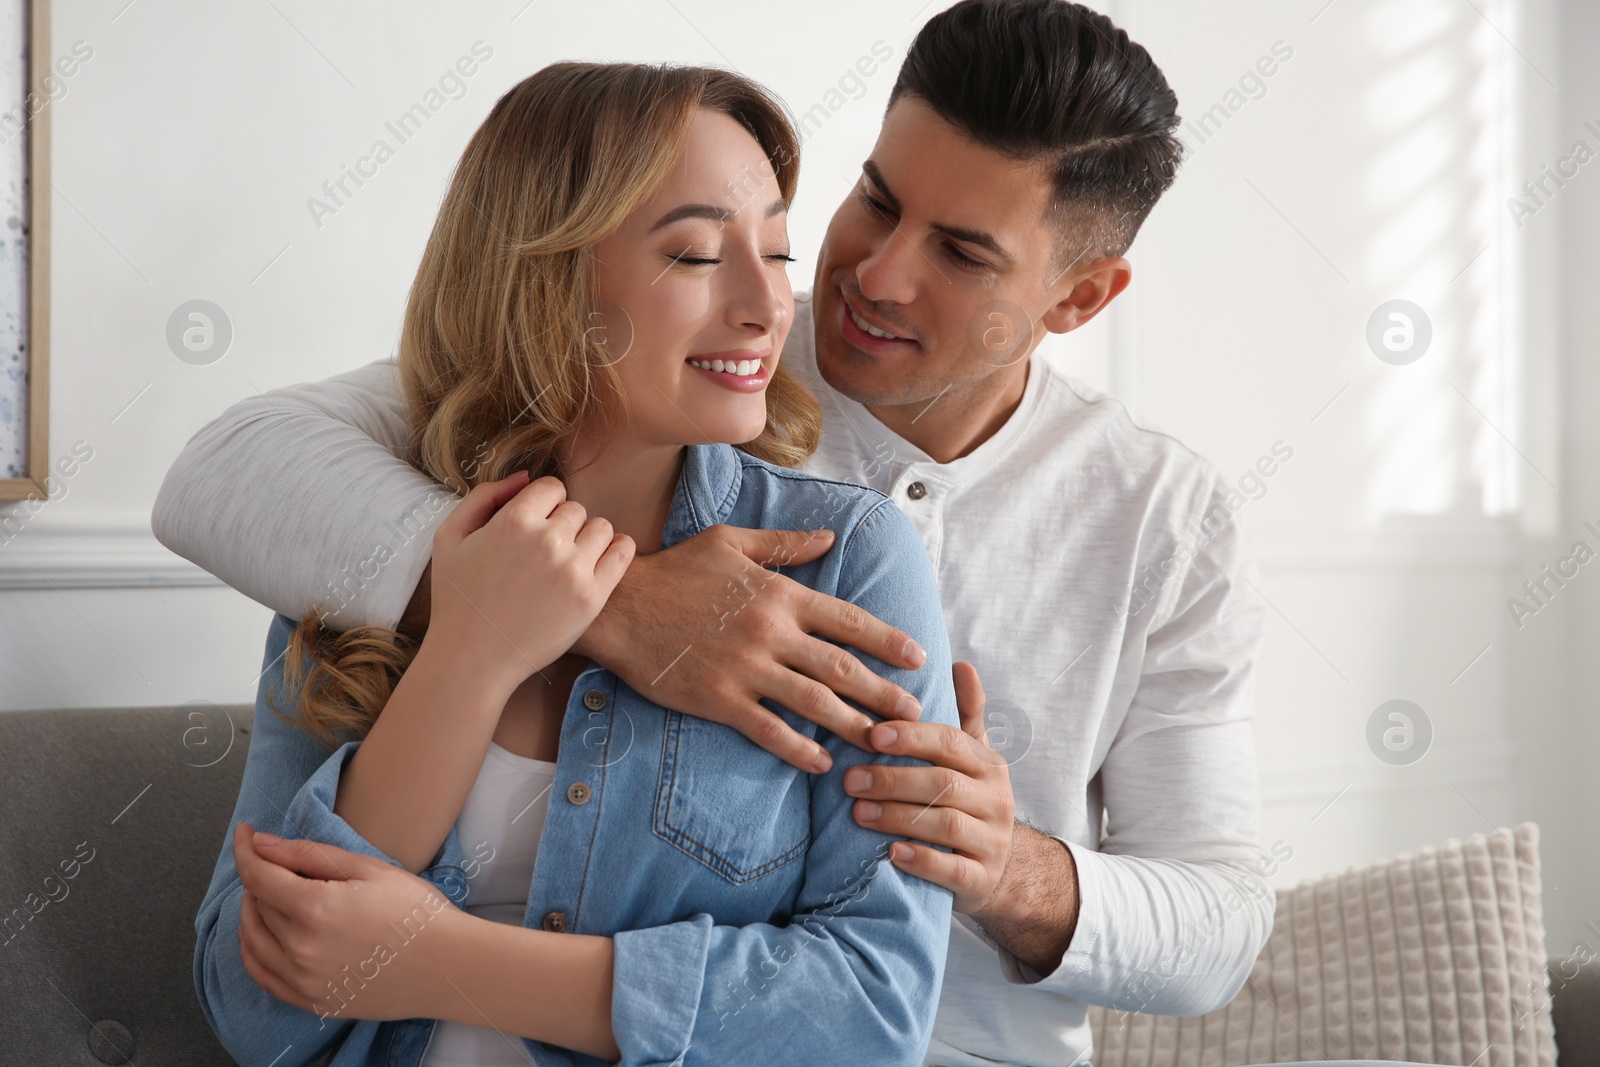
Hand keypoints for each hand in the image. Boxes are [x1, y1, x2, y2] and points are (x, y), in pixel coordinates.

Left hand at [232, 821, 463, 1022]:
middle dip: (260, 875)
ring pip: (252, 939)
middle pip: (257, 904)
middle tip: (277, 860)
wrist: (448, 965)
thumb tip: (263, 844)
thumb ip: (309, 855)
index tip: (245, 832)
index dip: (246, 848)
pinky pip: (262, 975)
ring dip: (251, 911)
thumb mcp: (368, 868)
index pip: (258, 874)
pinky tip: (260, 934)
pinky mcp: (311, 1001)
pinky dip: (252, 951)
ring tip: (267, 893)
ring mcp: (303, 980)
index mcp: (315, 909)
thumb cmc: (416, 912)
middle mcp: (300, 949)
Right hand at [429, 471, 633, 693]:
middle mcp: (547, 540)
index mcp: (513, 521)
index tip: (535, 526)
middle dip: (562, 525)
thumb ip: (483, 497)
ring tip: (569, 560)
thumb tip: (524, 477)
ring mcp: (573, 569)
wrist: (472, 659)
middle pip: (576, 509)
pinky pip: (623, 553)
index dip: (543, 505)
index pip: (552, 488)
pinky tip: (598, 562)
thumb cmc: (458, 599)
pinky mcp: (592, 597)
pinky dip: (616, 551)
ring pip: (602, 528)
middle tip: (546, 552)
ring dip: (588, 539)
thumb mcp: (450, 537)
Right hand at [576, 523, 927, 771]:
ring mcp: (745, 668)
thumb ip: (785, 544)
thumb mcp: (732, 543)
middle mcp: (770, 632)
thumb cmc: (676, 570)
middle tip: (914, 712)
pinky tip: (821, 761)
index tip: (917, 657)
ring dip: (852, 724)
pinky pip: (768, 729)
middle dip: (883, 691)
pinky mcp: (719, 698)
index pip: (847, 619)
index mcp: (779, 594)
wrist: (618, 605)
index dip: (887, 640)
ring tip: (882, 742)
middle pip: (840, 666)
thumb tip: (830, 538)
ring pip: (813, 702)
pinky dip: (798, 747)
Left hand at [845, 662, 1016, 913]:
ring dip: (898, 816)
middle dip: (894, 779)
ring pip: (947, 824)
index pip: (951, 742)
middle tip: (850, 780)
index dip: (912, 736)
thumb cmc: (971, 801)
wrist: (1001, 868)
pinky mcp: (983, 879)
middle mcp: (997, 799)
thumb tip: (961, 663)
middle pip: (944, 783)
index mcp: (989, 765)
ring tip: (858, 813)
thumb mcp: (974, 758)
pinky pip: (954, 869)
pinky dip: (922, 860)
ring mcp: (993, 841)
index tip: (872, 734)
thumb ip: (966, 714)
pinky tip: (891, 853)